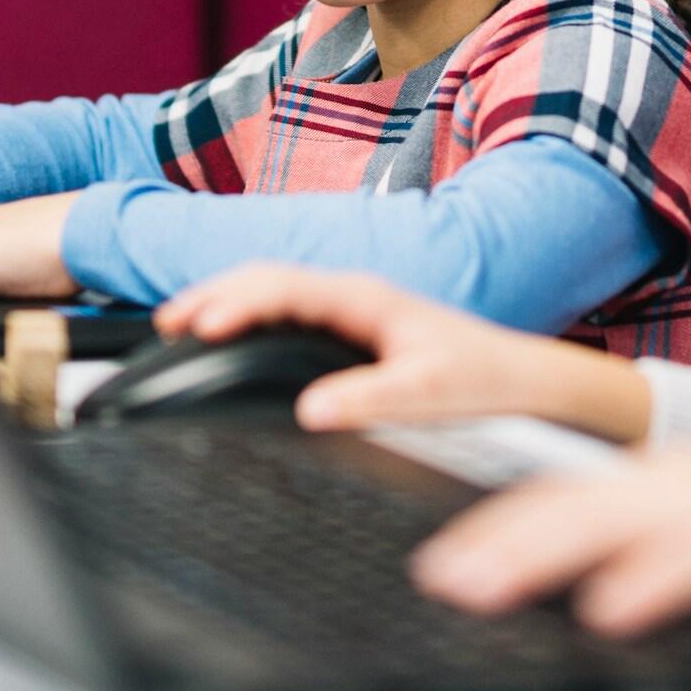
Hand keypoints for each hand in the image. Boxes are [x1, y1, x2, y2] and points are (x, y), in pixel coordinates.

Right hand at [154, 264, 574, 432]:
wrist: (525, 382)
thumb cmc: (485, 383)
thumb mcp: (431, 394)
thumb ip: (373, 399)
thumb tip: (310, 411)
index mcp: (364, 297)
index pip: (282, 287)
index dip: (234, 303)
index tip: (198, 327)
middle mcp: (351, 293)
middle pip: (263, 278)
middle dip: (210, 295)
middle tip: (164, 324)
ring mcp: (348, 306)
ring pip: (269, 289)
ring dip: (222, 300)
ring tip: (176, 326)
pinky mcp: (348, 326)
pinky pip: (281, 308)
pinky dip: (243, 315)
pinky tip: (224, 336)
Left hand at [411, 448, 690, 635]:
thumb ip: (633, 544)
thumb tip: (575, 598)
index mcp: (651, 485)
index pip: (556, 500)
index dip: (494, 530)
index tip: (439, 566)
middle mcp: (672, 485)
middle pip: (568, 508)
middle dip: (498, 545)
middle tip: (441, 582)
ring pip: (612, 522)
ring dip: (538, 555)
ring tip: (480, 588)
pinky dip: (648, 583)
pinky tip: (605, 611)